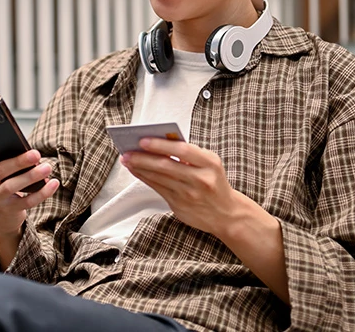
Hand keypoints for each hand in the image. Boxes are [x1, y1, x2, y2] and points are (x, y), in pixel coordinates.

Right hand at [0, 123, 59, 237]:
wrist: (1, 216)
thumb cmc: (2, 184)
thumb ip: (4, 157)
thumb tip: (25, 146)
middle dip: (18, 161)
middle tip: (36, 153)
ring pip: (11, 187)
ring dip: (31, 176)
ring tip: (47, 167)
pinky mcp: (7, 211)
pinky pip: (26, 202)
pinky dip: (42, 192)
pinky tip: (53, 183)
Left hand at [119, 137, 239, 237]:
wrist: (227, 214)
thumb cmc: (214, 182)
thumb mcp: (210, 164)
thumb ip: (189, 154)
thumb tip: (159, 142)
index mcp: (209, 163)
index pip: (182, 150)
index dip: (160, 145)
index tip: (142, 140)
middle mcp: (200, 178)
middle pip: (166, 165)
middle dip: (143, 157)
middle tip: (127, 150)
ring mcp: (189, 194)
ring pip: (159, 178)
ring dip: (140, 167)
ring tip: (127, 159)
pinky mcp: (179, 205)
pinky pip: (157, 188)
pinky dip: (145, 178)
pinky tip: (136, 170)